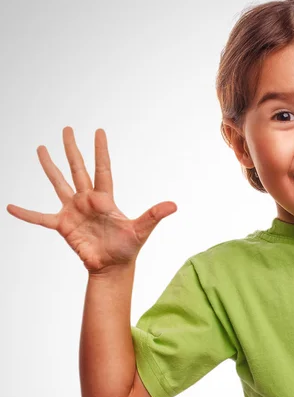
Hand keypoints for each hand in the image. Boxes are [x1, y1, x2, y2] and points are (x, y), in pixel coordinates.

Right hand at [6, 127, 176, 273]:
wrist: (113, 267)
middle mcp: (88, 200)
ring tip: (40, 149)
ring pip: (59, 183)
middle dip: (72, 149)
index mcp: (106, 198)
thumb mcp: (141, 230)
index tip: (99, 131)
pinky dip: (26, 213)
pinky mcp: (63, 226)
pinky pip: (40, 218)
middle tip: (66, 129)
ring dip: (50, 167)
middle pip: (78, 169)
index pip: (103, 168)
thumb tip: (174, 205)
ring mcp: (74, 211)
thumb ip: (154, 215)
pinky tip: (10, 206)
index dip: (101, 150)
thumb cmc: (127, 248)